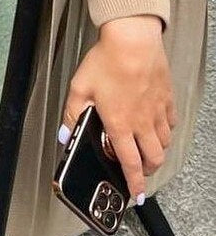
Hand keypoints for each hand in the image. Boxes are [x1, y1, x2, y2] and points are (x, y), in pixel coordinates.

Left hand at [60, 16, 177, 204]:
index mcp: (119, 123)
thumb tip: (65, 134)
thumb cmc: (106, 61)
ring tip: (146, 150)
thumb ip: (71, 114)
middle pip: (153, 158)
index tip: (135, 194)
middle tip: (140, 172)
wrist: (132, 41)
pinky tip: (157, 125)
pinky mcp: (166, 98)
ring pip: (164, 142)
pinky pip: (171, 122)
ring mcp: (157, 110)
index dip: (134, 183)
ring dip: (156, 152)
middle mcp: (142, 121)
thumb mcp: (78, 88)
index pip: (129, 162)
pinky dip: (166, 130)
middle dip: (147, 171)